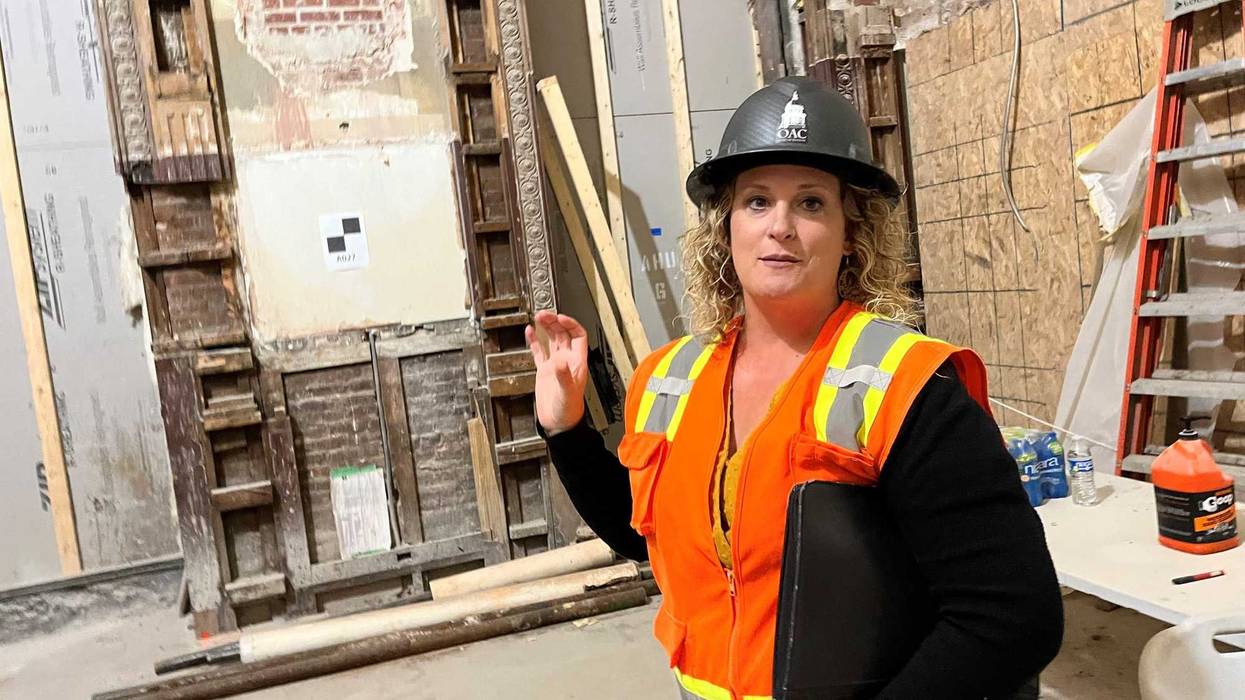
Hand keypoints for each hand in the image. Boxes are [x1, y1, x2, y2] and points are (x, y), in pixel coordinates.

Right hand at [525, 311, 588, 434]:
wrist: (559, 424)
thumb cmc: (569, 410)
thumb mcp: (567, 392)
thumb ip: (563, 376)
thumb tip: (559, 361)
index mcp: (577, 362)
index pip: (578, 336)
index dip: (570, 324)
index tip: (559, 317)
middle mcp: (567, 360)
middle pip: (563, 334)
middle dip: (555, 322)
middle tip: (544, 314)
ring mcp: (555, 364)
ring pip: (552, 339)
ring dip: (546, 328)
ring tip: (538, 317)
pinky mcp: (544, 370)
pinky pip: (539, 351)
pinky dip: (534, 341)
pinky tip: (530, 332)